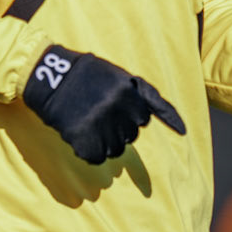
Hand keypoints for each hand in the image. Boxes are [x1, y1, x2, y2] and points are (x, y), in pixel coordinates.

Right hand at [23, 47, 184, 164]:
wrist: (48, 76)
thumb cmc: (80, 74)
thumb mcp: (113, 74)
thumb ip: (132, 93)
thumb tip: (145, 116)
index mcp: (130, 88)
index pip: (154, 107)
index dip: (170, 119)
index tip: (183, 132)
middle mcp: (122, 107)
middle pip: (132, 133)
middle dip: (118, 127)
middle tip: (97, 111)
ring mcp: (105, 124)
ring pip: (115, 149)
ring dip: (103, 141)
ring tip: (86, 120)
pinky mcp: (88, 139)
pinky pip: (96, 157)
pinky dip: (87, 150)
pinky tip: (77, 132)